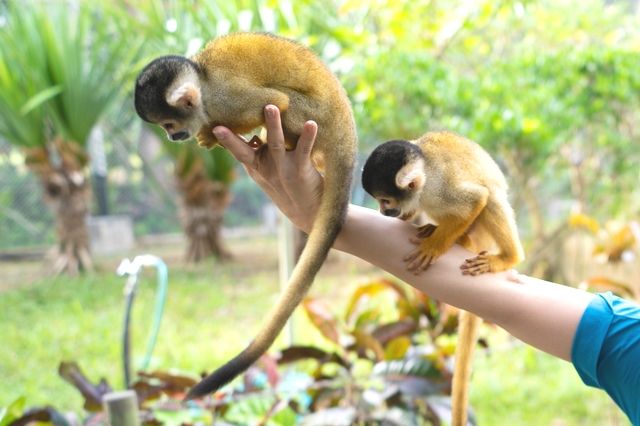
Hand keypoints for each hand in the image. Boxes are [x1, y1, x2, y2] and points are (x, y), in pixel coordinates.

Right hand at [213, 105, 323, 231]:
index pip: (237, 152)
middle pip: (246, 152)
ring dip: (273, 126)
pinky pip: (304, 149)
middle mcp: (266, 168)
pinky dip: (307, 136)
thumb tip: (253, 133)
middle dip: (233, 140)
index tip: (213, 128)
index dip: (226, 141)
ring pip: (276, 144)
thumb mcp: (269, 170)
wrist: (309, 211)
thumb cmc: (288, 184)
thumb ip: (260, 153)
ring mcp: (283, 169)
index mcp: (256, 167)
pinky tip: (311, 123)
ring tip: (271, 107)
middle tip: (221, 125)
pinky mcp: (301, 170)